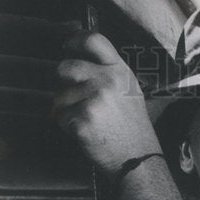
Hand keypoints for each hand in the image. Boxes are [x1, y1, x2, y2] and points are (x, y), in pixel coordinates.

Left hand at [53, 31, 160, 175]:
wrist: (138, 159)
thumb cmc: (133, 128)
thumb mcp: (130, 92)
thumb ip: (110, 73)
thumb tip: (83, 59)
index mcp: (120, 72)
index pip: (94, 40)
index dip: (75, 40)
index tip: (67, 46)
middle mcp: (106, 82)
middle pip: (66, 67)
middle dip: (62, 80)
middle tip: (71, 93)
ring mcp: (93, 101)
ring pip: (60, 96)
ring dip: (67, 109)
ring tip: (88, 121)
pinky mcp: (81, 120)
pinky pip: (61, 117)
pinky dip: (68, 126)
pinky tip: (86, 132)